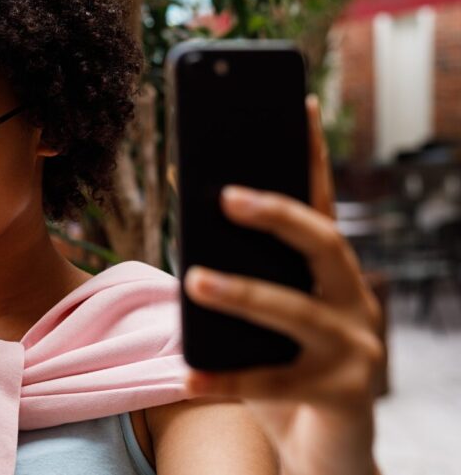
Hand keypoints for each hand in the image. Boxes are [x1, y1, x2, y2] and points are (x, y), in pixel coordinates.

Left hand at [183, 95, 382, 474]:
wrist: (326, 448)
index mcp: (332, 273)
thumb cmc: (285, 367)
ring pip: (296, 311)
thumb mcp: (263, 316)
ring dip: (242, 293)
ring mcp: (354, 348)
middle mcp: (352, 300)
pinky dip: (227, 379)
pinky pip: (274, 384)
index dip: (311, 153)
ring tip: (194, 280)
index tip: (298, 103)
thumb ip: (241, 272)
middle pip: (321, 243)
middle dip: (277, 214)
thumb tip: (188, 222)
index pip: (321, 203)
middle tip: (225, 195)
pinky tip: (187, 375)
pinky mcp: (343, 394)